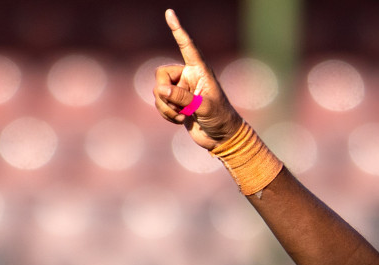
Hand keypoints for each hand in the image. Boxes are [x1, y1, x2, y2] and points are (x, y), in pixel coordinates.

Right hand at [153, 8, 241, 150]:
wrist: (221, 138)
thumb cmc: (220, 118)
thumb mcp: (204, 108)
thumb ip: (182, 98)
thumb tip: (160, 89)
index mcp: (199, 71)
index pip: (187, 46)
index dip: (178, 30)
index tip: (170, 13)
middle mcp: (188, 77)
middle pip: (161, 74)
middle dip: (164, 92)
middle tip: (178, 108)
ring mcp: (180, 90)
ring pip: (158, 91)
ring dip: (166, 107)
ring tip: (182, 117)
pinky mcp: (175, 103)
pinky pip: (160, 103)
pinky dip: (166, 114)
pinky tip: (180, 120)